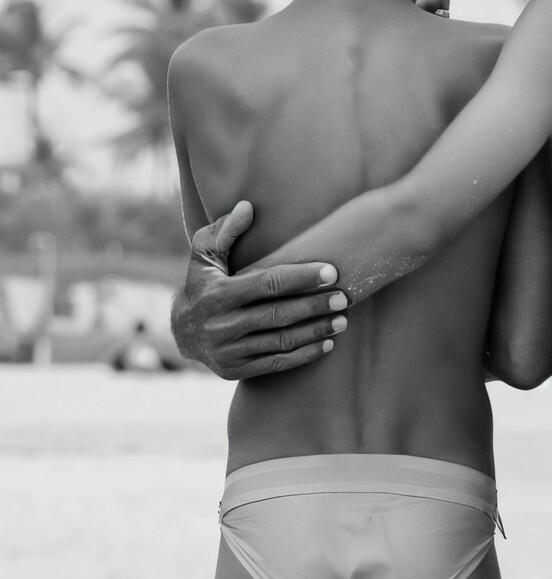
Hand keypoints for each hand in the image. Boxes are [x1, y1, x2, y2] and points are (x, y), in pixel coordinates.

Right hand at [170, 201, 346, 379]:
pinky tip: (327, 343)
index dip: (301, 278)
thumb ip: (224, 231)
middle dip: (314, 306)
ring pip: (282, 341)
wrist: (180, 332)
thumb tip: (247, 207)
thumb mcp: (204, 256)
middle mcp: (221, 325)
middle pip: (279, 315)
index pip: (267, 284)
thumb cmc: (202, 286)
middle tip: (343, 298)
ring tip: (342, 320)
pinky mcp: (236, 371)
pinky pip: (277, 363)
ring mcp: (228, 351)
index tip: (331, 272)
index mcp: (217, 294)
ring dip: (316, 331)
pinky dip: (305, 354)